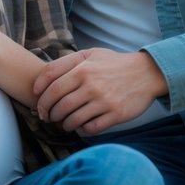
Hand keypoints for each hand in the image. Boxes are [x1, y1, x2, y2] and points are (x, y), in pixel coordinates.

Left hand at [33, 48, 167, 135]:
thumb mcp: (90, 54)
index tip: (37, 105)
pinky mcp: (115, 115)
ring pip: (72, 119)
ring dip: (63, 124)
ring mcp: (103, 101)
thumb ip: (66, 62)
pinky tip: (80, 126)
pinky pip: (90, 128)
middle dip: (48, 114)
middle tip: (48, 117)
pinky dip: (81, 130)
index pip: (50, 85)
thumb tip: (42, 79)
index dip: (39, 98)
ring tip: (63, 123)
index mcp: (82, 68)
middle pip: (58, 105)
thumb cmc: (113, 63)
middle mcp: (91, 85)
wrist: (147, 73)